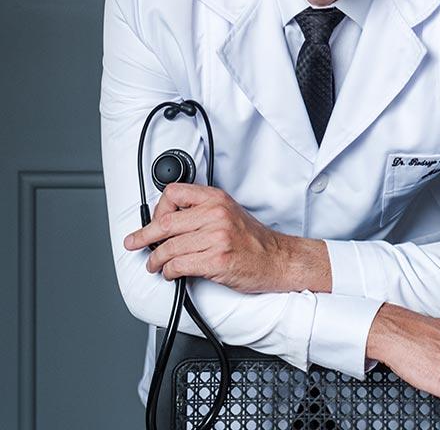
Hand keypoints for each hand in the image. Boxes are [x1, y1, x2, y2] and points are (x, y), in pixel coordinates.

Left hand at [123, 183, 330, 292]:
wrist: (277, 259)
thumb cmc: (252, 239)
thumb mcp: (227, 212)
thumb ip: (200, 211)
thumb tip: (167, 221)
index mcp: (216, 198)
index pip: (173, 193)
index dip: (157, 209)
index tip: (153, 221)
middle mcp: (215, 214)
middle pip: (165, 222)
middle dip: (144, 236)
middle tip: (134, 243)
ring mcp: (217, 237)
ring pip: (169, 247)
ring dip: (156, 260)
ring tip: (155, 265)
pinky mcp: (217, 260)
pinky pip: (180, 265)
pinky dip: (170, 272)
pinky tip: (171, 273)